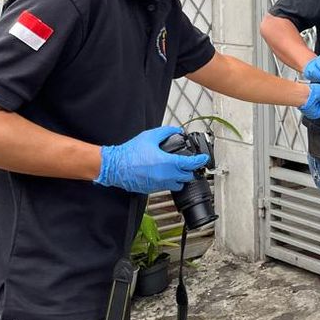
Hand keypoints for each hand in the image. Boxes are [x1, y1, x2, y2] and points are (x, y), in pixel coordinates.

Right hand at [95, 126, 209, 193]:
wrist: (115, 167)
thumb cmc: (130, 153)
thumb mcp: (150, 136)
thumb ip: (166, 132)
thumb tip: (176, 131)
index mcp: (167, 163)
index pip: (190, 164)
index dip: (200, 161)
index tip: (204, 159)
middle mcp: (165, 176)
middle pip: (187, 176)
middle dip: (190, 170)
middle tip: (190, 163)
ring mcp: (159, 184)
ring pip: (178, 184)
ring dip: (180, 177)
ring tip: (177, 169)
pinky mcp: (152, 189)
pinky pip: (166, 187)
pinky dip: (169, 181)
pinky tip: (164, 173)